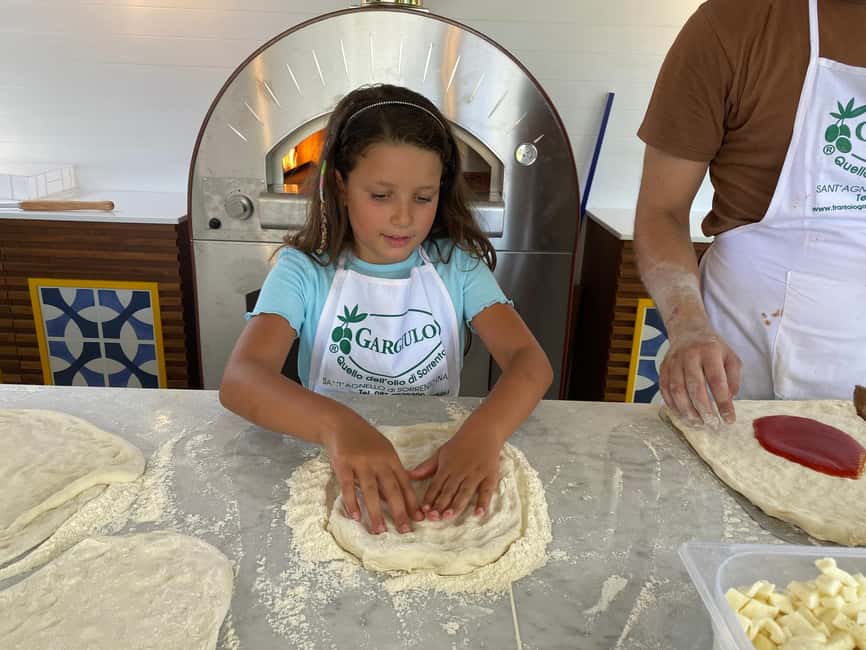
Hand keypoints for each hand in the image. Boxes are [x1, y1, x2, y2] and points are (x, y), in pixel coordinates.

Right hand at [321, 419, 422, 534]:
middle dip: (399, 511)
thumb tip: (400, 497)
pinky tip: (355, 516)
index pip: (404, 483)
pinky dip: (351, 502)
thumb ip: (391, 472)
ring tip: (379, 530)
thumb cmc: (365, 440)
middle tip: (404, 530)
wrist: (341, 423)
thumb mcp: (383, 451)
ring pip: (370, 491)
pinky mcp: (343, 464)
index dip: (412, 502)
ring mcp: (361, 462)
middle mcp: (378, 461)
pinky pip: (348, 486)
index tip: (419, 519)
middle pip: (391, 489)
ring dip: (376, 512)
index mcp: (391, 458)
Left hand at [408, 429, 500, 520]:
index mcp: (447, 466)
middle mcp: (461, 471)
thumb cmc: (460, 444)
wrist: (484, 431)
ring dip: (457, 505)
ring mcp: (476, 474)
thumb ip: (426, 467)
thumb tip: (408, 475)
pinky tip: (478, 514)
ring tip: (449, 516)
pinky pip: (486, 491)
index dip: (430, 497)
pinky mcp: (490, 476)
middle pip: (449, 490)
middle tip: (433, 518)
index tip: (423, 510)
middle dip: (440, 504)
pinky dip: (483, 502)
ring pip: (465, 492)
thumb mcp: (441, 453)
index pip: (436, 485)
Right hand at [660, 323, 741, 424]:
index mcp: (709, 351)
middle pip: (694, 386)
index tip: (729, 419)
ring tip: (697, 423)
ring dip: (687, 410)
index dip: (722, 402)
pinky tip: (682, 414)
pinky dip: (673, 405)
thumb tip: (728, 400)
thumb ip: (733, 379)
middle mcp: (689, 355)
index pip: (716, 380)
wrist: (687, 331)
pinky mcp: (663, 368)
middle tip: (712, 425)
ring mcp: (673, 362)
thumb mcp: (731, 358)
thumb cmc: (713, 349)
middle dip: (703, 409)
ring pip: (677, 390)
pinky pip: (665, 390)